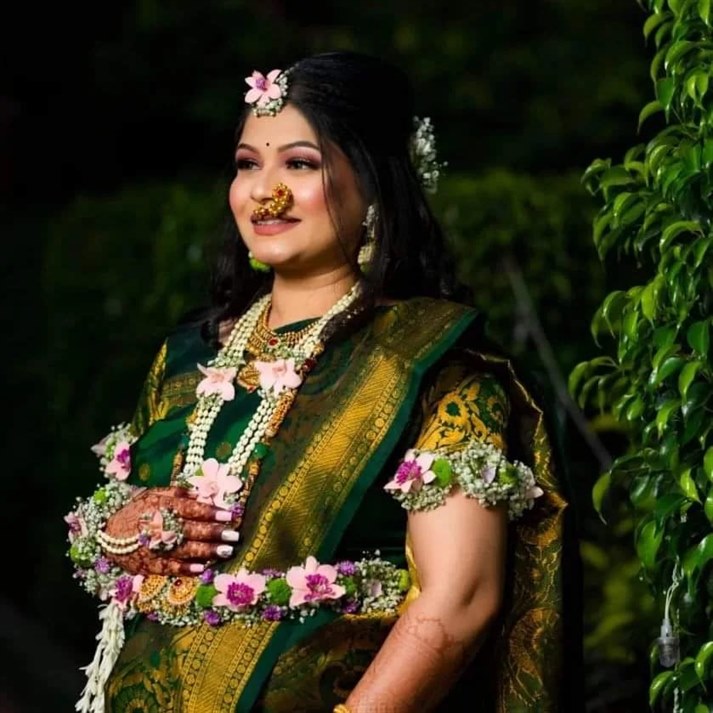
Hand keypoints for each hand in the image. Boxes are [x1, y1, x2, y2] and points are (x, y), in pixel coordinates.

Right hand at [103, 486, 239, 576]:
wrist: (107, 533)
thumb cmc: (136, 510)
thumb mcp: (153, 494)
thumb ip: (177, 492)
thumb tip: (202, 494)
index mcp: (162, 507)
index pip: (191, 510)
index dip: (211, 512)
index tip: (230, 514)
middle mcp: (160, 527)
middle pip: (192, 530)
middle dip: (215, 533)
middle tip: (234, 535)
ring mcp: (155, 548)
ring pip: (185, 550)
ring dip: (207, 551)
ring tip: (226, 551)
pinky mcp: (150, 565)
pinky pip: (170, 568)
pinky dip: (186, 569)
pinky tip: (202, 569)